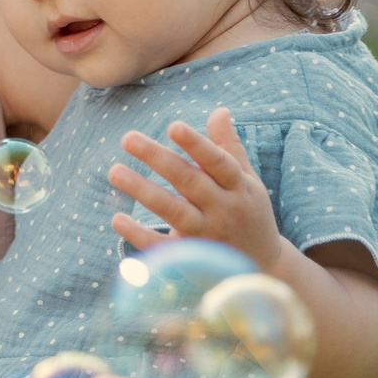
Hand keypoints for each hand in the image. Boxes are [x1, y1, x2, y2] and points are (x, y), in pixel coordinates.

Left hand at [107, 107, 286, 270]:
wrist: (263, 267)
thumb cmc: (248, 213)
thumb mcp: (247, 181)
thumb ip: (229, 147)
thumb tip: (219, 110)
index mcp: (238, 187)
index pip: (218, 162)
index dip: (197, 145)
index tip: (174, 126)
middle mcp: (224, 209)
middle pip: (189, 181)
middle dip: (158, 159)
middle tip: (127, 137)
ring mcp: (207, 235)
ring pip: (173, 211)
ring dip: (143, 191)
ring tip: (114, 171)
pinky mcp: (191, 258)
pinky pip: (162, 247)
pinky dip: (139, 235)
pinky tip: (117, 219)